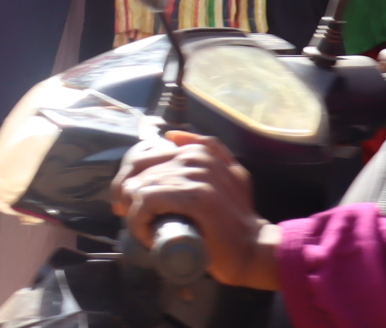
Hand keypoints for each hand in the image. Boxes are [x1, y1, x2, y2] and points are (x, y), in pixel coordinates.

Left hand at [111, 132, 278, 291]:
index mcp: (198, 152)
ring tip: (146, 230)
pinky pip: (149, 200)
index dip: (132, 182)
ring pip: (142, 188)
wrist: (255, 248)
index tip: (131, 204)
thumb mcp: (231, 175)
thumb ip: (211, 151)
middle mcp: (196, 159)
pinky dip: (139, 219)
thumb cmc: (236, 217)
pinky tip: (146, 233)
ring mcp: (197, 177)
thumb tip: (171, 136)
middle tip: (137, 221)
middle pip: (140, 173)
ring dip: (135, 213)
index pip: (144, 157)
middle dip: (130, 199)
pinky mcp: (196, 198)